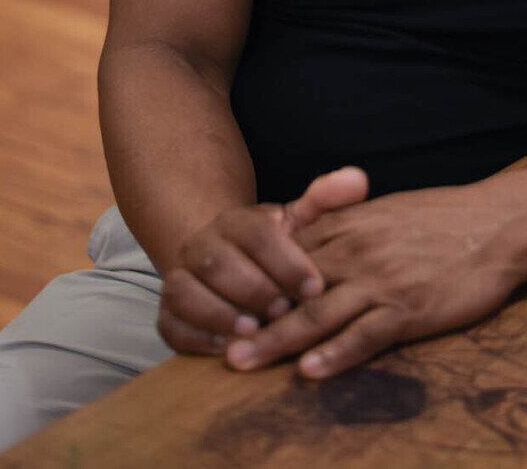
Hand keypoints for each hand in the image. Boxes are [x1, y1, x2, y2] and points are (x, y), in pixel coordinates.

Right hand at [158, 168, 368, 354]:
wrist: (230, 266)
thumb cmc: (276, 252)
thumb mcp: (301, 225)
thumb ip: (327, 203)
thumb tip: (358, 179)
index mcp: (237, 221)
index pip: (258, 233)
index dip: (286, 261)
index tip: (315, 287)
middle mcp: (202, 244)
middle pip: (218, 262)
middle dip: (253, 288)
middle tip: (284, 311)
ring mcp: (180, 278)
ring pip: (187, 290)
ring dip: (220, 312)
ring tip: (253, 329)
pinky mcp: (168, 313)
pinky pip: (170, 324)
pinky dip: (195, 337)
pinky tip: (226, 347)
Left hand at [224, 175, 523, 378]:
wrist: (498, 225)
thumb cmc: (446, 219)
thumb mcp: (390, 210)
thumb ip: (350, 225)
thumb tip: (315, 242)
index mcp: (353, 224)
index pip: (291, 253)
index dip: (255, 280)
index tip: (223, 302)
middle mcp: (360, 250)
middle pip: (292, 288)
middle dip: (252, 316)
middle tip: (216, 343)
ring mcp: (383, 281)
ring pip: (318, 314)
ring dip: (277, 340)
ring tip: (242, 362)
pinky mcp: (409, 309)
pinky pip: (364, 335)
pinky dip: (335, 355)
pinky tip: (310, 373)